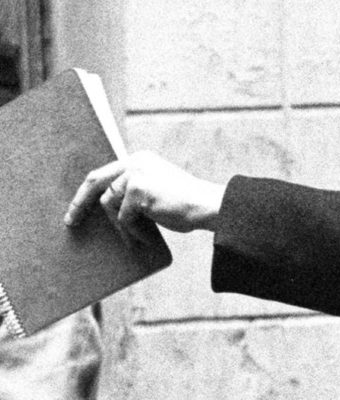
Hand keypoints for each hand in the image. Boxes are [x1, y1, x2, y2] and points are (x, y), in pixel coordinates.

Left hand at [64, 150, 225, 237]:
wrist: (208, 206)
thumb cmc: (186, 204)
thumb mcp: (156, 189)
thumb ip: (134, 190)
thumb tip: (107, 207)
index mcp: (139, 159)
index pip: (104, 173)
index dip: (87, 191)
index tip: (77, 207)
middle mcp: (135, 162)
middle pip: (95, 181)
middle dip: (79, 202)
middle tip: (71, 221)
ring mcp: (136, 174)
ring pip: (109, 204)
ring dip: (121, 226)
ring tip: (135, 239)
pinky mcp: (138, 190)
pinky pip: (124, 218)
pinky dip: (134, 231)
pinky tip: (148, 238)